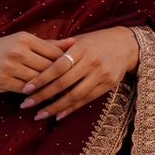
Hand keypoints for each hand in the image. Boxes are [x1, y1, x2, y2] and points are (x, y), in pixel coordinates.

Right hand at [0, 31, 77, 93]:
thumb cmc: (5, 48)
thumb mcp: (24, 41)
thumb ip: (49, 44)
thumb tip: (74, 43)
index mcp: (25, 39)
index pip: (53, 52)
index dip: (67, 63)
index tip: (79, 71)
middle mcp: (18, 52)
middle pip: (48, 67)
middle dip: (62, 78)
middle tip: (77, 86)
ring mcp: (10, 67)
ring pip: (38, 81)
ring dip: (51, 89)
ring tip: (64, 95)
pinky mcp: (4, 81)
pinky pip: (25, 90)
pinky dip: (36, 95)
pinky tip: (45, 99)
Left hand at [18, 27, 139, 120]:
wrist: (128, 45)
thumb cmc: (98, 41)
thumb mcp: (80, 39)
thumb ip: (59, 46)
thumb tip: (36, 49)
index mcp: (81, 49)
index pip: (57, 66)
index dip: (41, 78)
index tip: (26, 89)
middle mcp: (91, 62)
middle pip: (63, 83)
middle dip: (43, 96)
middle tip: (26, 105)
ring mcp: (101, 75)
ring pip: (74, 95)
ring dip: (55, 107)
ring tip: (39, 115)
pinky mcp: (107, 85)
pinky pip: (86, 100)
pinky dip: (71, 109)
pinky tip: (58, 115)